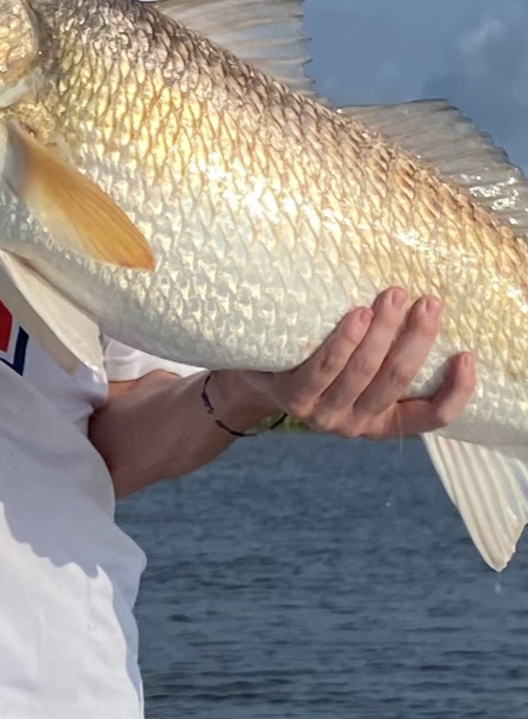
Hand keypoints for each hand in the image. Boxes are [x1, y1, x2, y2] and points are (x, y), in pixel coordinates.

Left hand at [209, 289, 475, 439]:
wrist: (252, 379)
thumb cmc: (319, 366)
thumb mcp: (361, 370)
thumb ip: (390, 356)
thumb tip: (431, 312)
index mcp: (383, 421)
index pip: (432, 417)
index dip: (457, 391)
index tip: (467, 356)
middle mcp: (355, 424)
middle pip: (398, 380)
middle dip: (418, 338)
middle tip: (429, 303)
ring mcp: (323, 415)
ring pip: (364, 371)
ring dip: (385, 330)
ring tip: (396, 295)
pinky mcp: (294, 399)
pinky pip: (324, 368)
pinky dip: (344, 340)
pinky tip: (358, 314)